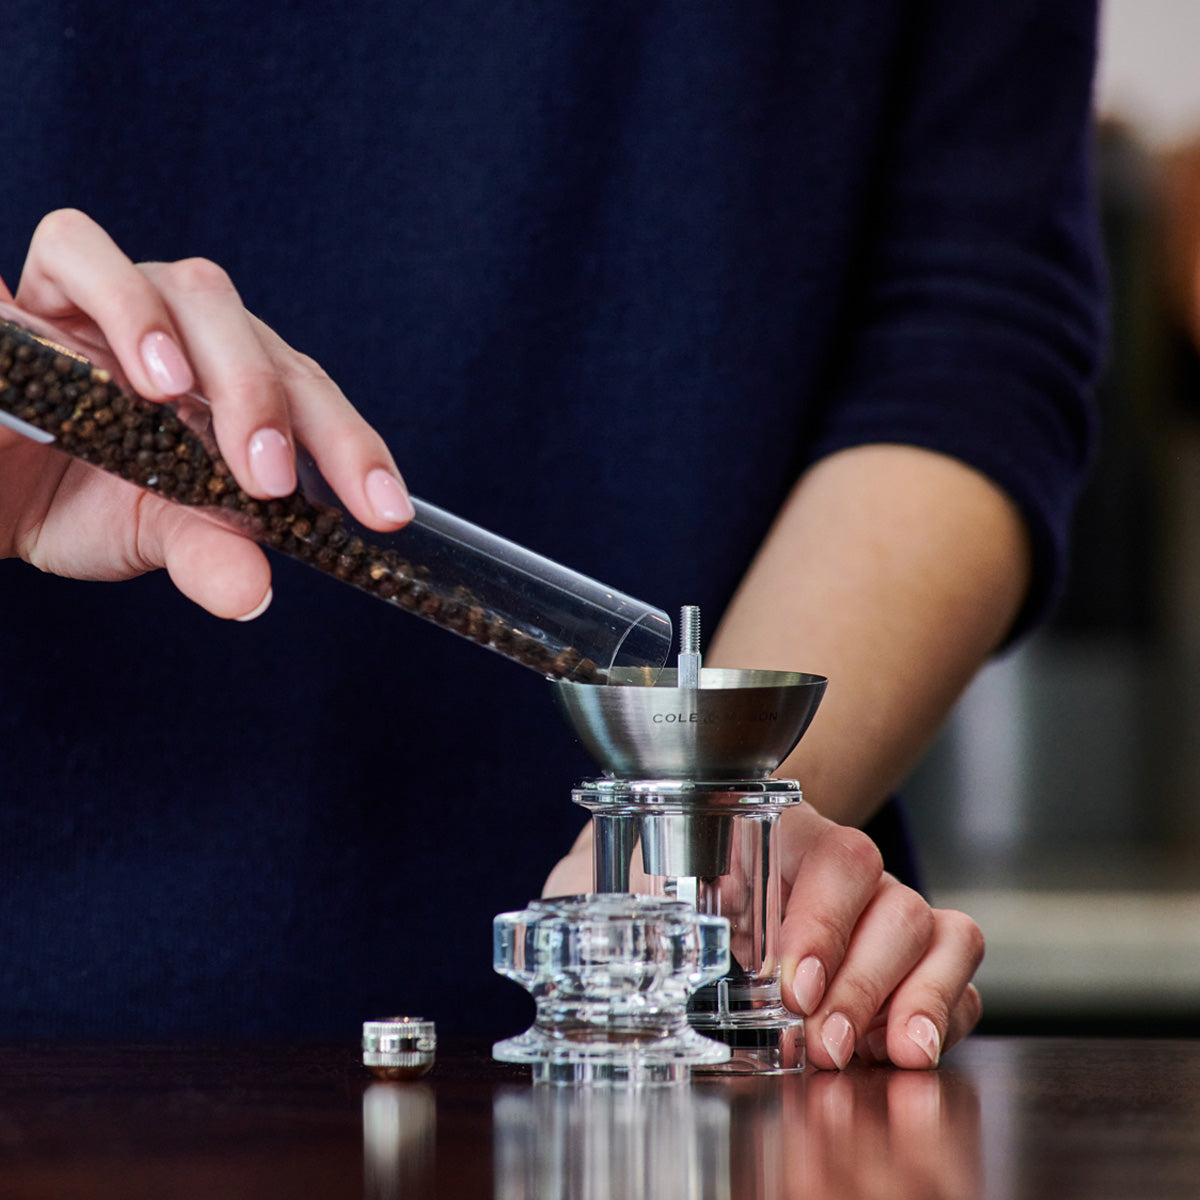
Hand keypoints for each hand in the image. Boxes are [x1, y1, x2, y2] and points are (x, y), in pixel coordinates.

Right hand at [0, 208, 412, 617]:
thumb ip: (205, 550)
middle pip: (257, 338)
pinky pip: (75, 249)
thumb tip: (250, 595)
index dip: (353, 449)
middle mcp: (196, 336)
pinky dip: (107, 294)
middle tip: (267, 478)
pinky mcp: (43, 287)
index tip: (385, 511)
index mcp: (239, 390)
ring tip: (176, 399)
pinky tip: (124, 365)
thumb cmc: (80, 498)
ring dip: (193, 343)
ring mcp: (127, 302)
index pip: (310, 401)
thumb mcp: (151, 532)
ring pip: (183, 286)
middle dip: (268, 404)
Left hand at [542, 803, 983, 1070]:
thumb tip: (557, 921)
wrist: (698, 864)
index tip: (789, 984)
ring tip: (887, 1052)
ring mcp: (881, 914)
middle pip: (895, 903)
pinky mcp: (904, 963)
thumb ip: (593, 889)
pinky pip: (957, 975)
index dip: (822, 922)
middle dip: (861, 983)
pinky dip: (945, 1012)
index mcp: (783, 836)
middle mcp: (844, 871)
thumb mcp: (623, 873)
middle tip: (819, 1042)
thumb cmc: (663, 865)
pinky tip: (906, 1050)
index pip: (834, 860)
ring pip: (941, 933)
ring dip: (916, 997)